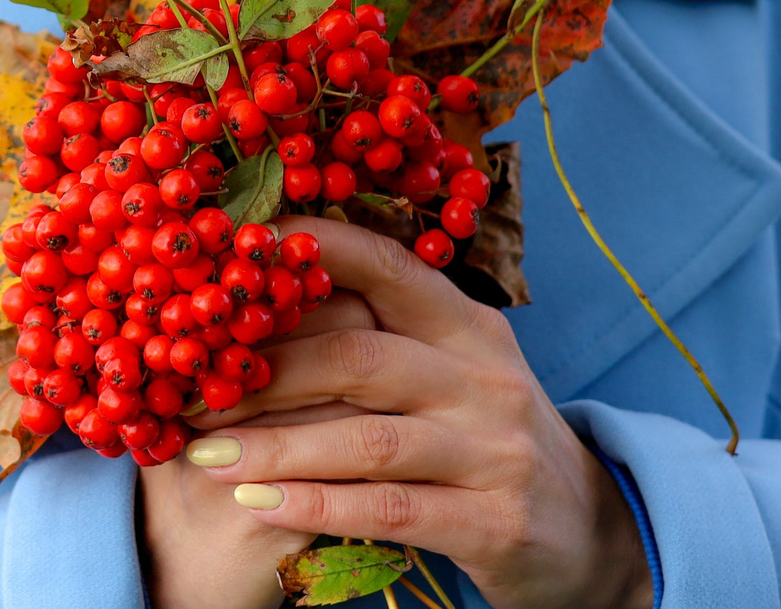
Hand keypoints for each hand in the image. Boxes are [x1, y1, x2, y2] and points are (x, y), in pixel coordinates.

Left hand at [180, 217, 652, 608]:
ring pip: (365, 438)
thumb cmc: (489, 442)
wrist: (592, 536)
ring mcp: (495, 450)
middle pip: (359, 357)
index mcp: (470, 325)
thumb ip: (383, 339)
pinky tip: (258, 503)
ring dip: (274, 445)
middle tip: (188, 387)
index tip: (234, 245)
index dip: (311, 249)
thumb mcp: (455, 374)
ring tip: (202, 454)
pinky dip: (316, 506)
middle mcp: (486, 377)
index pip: (387, 266)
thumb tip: (264, 304)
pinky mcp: (495, 522)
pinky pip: (390, 509)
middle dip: (263, 372)